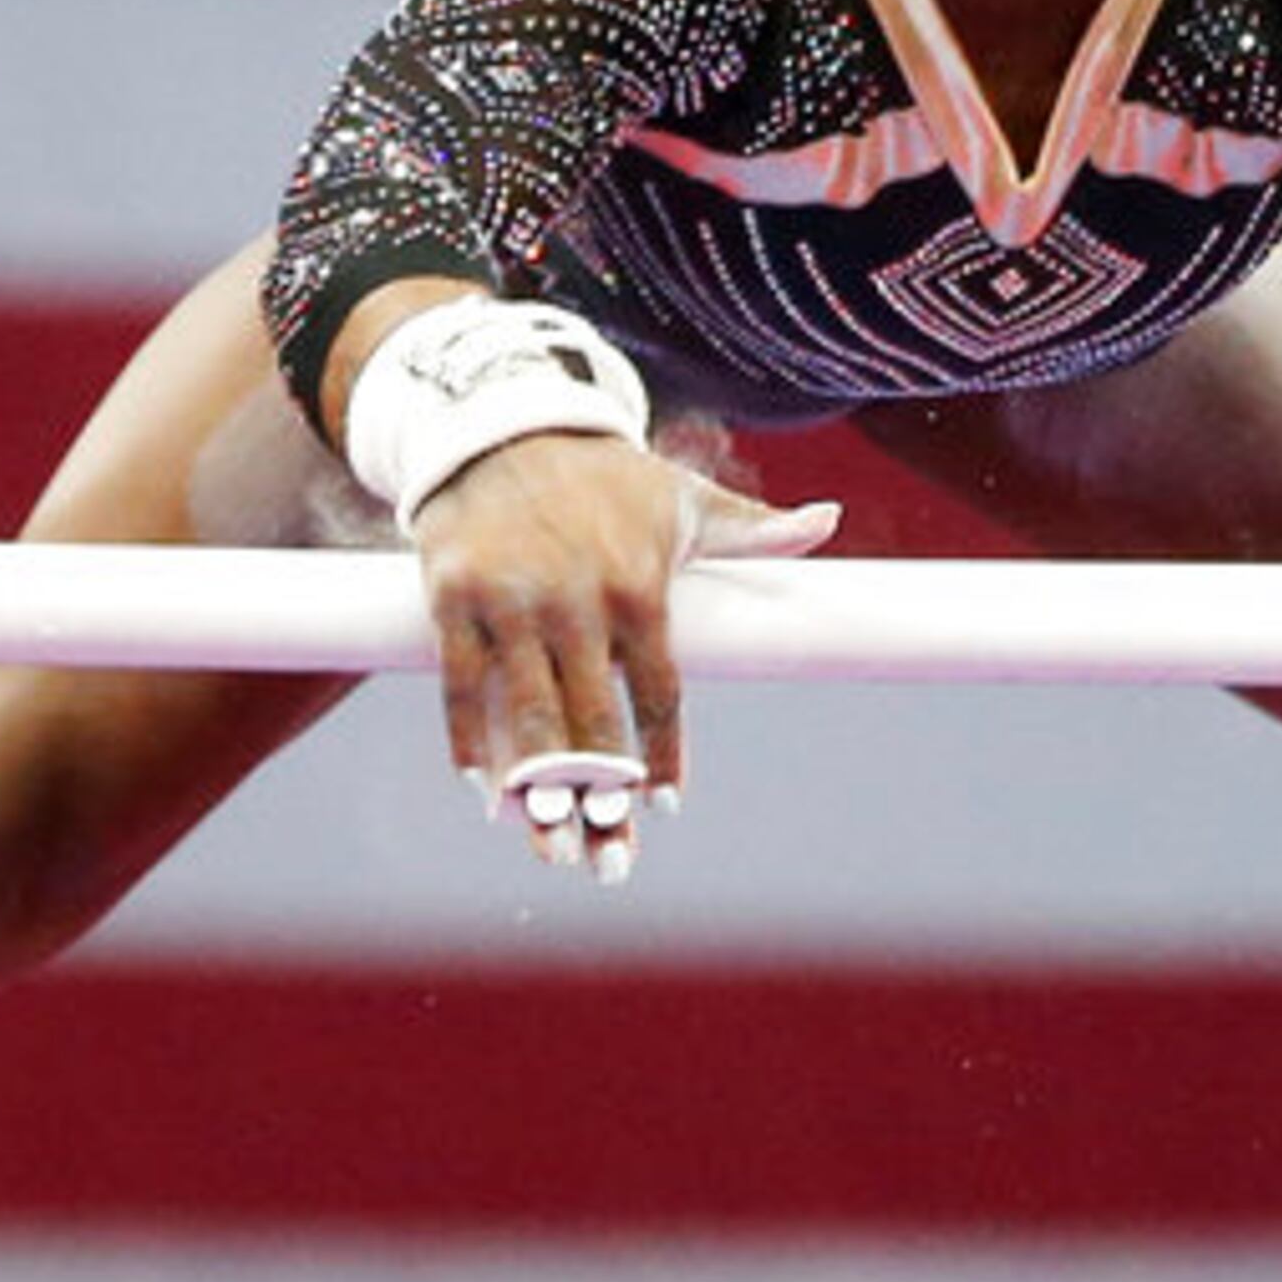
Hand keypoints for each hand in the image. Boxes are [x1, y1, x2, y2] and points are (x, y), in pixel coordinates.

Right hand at [411, 440, 835, 877]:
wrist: (504, 421)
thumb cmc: (606, 477)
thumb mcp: (682, 498)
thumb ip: (752, 526)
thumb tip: (828, 519)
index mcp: (639, 586)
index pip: (660, 693)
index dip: (662, 755)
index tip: (666, 806)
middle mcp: (576, 600)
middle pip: (593, 723)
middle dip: (602, 797)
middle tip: (609, 859)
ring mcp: (510, 601)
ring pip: (527, 717)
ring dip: (538, 791)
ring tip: (551, 844)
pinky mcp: (453, 596)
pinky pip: (461, 687)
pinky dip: (467, 743)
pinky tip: (482, 791)